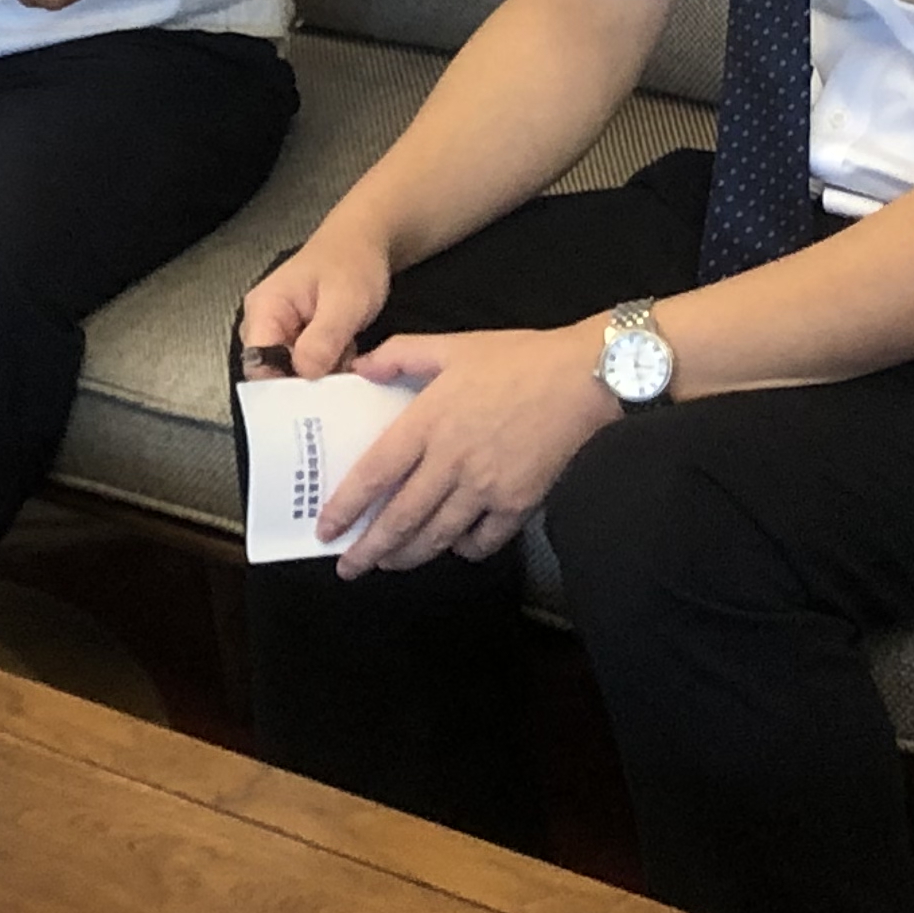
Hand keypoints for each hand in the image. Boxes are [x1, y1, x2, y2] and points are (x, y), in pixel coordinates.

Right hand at [240, 227, 390, 379]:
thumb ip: (323, 338)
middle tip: (339, 371)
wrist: (365, 243)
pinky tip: (346, 351)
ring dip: (323, 373)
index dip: (282, 384)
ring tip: (347, 353)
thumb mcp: (345, 301)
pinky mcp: (298, 337)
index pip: (257, 363)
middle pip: (273, 371)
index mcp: (265, 309)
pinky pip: (307, 364)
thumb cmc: (353, 262)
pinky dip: (329, 366)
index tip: (313, 397)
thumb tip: (305, 373)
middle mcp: (265, 322)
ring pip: (294, 371)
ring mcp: (281, 330)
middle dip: (307, 380)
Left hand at [318, 324, 619, 575]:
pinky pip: (483, 541)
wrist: (587, 377)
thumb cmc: (520, 358)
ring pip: (437, 536)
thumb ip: (401, 354)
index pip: (374, 474)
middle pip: (400, 519)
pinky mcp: (519, 503)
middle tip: (348, 567)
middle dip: (369, 550)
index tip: (326, 530)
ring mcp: (486, 488)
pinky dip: (464, 550)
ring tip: (389, 563)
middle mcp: (452, 462)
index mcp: (429, 423)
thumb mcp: (454, 344)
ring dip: (407, 556)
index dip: (346, 507)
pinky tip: (454, 546)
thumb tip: (361, 368)